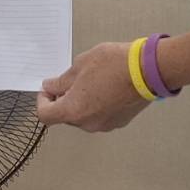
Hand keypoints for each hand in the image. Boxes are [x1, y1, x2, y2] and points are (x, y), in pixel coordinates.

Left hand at [35, 41, 150, 132]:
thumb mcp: (80, 65)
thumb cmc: (114, 65)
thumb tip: (51, 87)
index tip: (48, 89)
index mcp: (73, 110)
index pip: (45, 115)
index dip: (42, 101)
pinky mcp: (119, 122)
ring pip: (84, 116)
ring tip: (92, 81)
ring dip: (82, 102)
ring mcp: (104, 125)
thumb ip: (61, 80)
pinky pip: (100, 115)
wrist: (147, 71)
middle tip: (70, 80)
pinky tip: (105, 87)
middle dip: (64, 99)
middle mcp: (87, 123)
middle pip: (65, 116)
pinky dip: (97, 105)